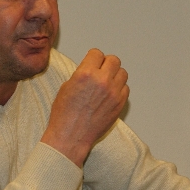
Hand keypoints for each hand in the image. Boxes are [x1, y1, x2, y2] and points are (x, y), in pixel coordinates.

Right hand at [41, 49, 128, 166]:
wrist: (71, 136)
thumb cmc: (64, 114)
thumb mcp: (67, 86)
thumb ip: (82, 74)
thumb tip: (91, 69)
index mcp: (86, 73)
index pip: (97, 53)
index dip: (93, 58)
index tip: (92, 62)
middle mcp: (102, 81)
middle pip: (113, 60)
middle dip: (106, 63)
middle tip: (101, 70)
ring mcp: (113, 93)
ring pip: (123, 73)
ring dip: (115, 75)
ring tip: (106, 82)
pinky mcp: (120, 104)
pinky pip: (125, 89)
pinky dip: (119, 89)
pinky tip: (110, 94)